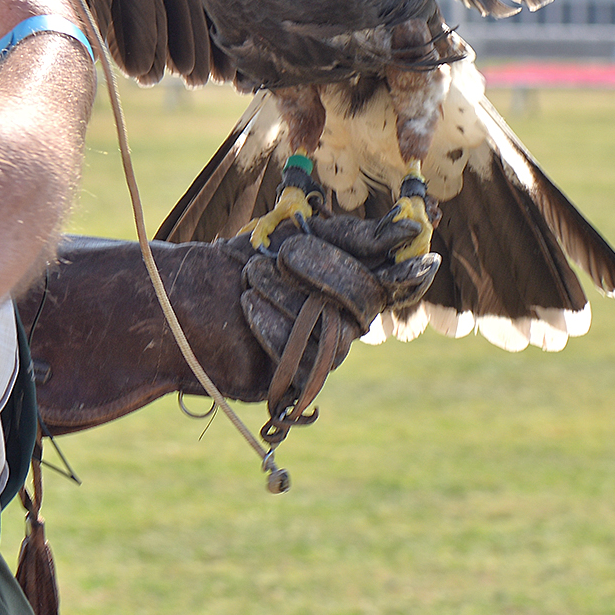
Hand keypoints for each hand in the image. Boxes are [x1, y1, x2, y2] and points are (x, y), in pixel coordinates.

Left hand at [227, 214, 440, 397]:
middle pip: (364, 304)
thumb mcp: (303, 234)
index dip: (412, 275)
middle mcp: (348, 323)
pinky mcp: (295, 382)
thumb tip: (410, 232)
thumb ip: (353, 236)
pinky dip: (274, 327)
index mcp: (356, 283)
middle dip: (326, 273)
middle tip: (285, 254)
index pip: (401, 285)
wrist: (194, 292)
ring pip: (332, 333)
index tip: (421, 259)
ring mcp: (326, 354)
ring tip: (254, 274)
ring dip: (289, 297)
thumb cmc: (253, 257)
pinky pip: (303, 364)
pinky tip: (250, 303)